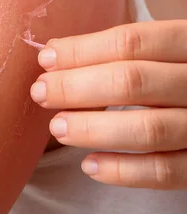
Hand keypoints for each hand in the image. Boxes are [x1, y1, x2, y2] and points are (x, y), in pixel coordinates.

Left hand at [30, 20, 186, 189]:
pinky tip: (89, 165)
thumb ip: (119, 50)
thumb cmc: (178, 74)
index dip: (82, 50)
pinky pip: (165, 172)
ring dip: (93, 129)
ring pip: (148, 129)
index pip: (132, 41)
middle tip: (40, 93)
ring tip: (57, 127)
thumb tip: (53, 52)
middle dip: (76, 87)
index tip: (46, 59)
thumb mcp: (163, 51)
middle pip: (133, 81)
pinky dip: (123, 171)